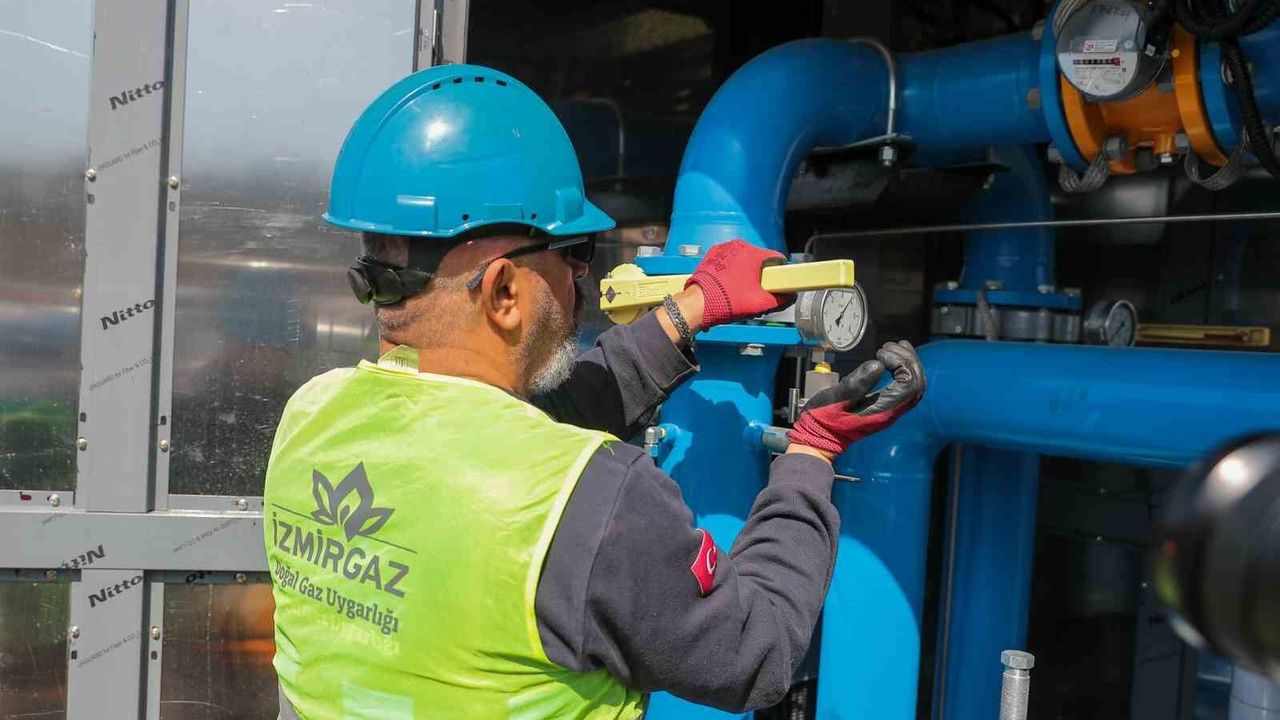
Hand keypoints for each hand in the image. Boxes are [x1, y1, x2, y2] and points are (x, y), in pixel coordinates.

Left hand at [685, 239, 788, 327]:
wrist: (698, 304)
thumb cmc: (728, 302)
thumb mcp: (760, 304)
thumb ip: (781, 298)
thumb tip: (790, 295)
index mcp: (753, 253)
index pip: (777, 259)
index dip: (778, 273)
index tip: (774, 285)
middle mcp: (739, 245)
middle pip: (760, 259)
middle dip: (760, 274)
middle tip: (754, 291)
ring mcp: (724, 248)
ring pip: (745, 259)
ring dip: (746, 272)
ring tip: (739, 289)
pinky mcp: (713, 253)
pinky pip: (730, 259)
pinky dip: (732, 270)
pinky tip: (728, 284)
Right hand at [788, 341, 925, 457]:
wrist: (820, 436)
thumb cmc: (825, 417)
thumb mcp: (836, 398)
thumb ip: (857, 382)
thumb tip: (878, 365)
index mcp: (883, 409)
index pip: (909, 383)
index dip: (900, 362)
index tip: (879, 353)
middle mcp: (892, 411)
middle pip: (917, 383)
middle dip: (909, 359)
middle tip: (890, 346)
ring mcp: (890, 410)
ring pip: (914, 386)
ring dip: (909, 363)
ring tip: (896, 347)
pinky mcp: (885, 406)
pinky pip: (905, 388)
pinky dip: (904, 370)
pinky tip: (894, 359)